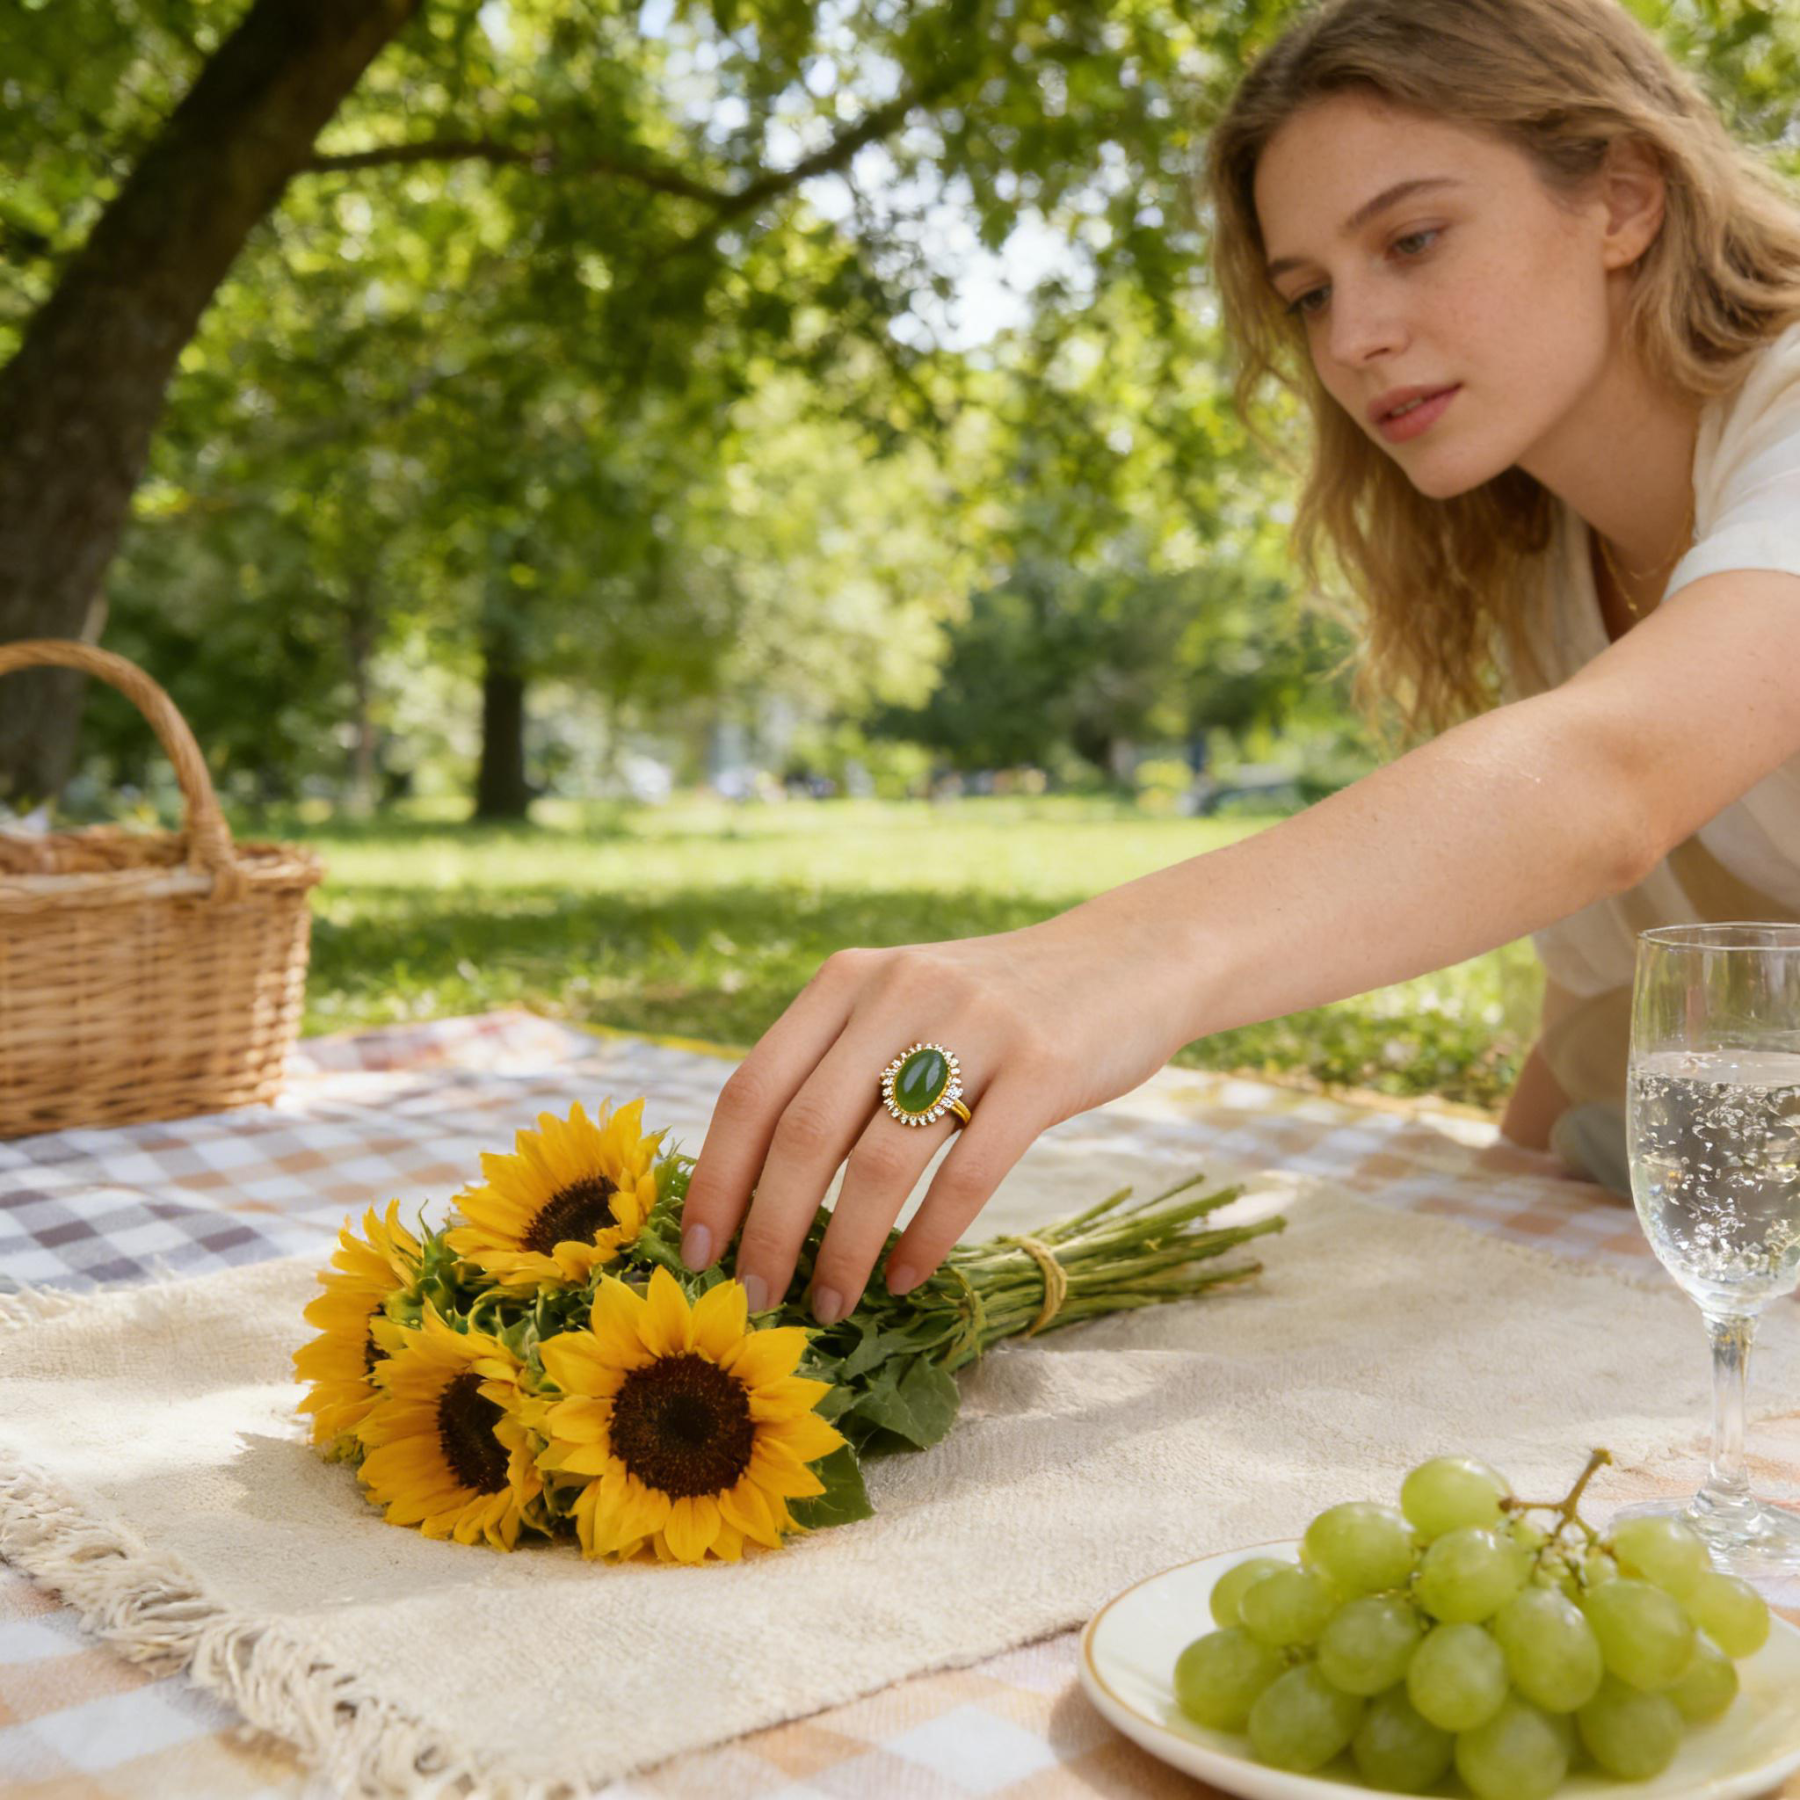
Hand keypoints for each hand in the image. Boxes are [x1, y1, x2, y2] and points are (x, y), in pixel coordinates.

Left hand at [674, 896, 1200, 1322]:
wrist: (1126, 960)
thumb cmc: (994, 1008)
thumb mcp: (901, 1005)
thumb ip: (834, 1066)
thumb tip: (749, 1186)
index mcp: (846, 980)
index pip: (751, 1089)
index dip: (715, 1177)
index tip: (696, 1250)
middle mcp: (898, 992)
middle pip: (804, 1132)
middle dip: (768, 1227)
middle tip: (756, 1294)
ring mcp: (972, 1027)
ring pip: (879, 1162)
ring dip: (843, 1249)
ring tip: (831, 1305)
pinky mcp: (1042, 1068)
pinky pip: (966, 1175)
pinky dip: (926, 1239)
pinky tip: (906, 1277)